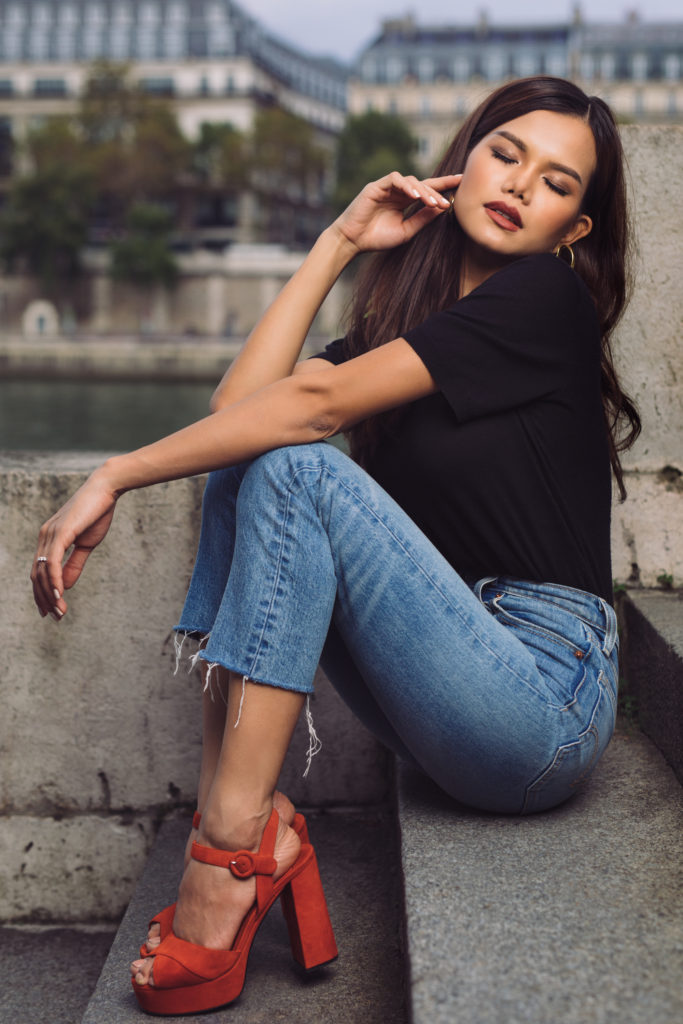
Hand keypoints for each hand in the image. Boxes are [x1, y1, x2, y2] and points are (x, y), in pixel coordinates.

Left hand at [31, 468, 118, 619]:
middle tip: (55, 618)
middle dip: (44, 599)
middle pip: (36, 575)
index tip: (51, 611)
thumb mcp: (86, 544)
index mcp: (49, 539)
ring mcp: (50, 535)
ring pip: (42, 572)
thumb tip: (65, 585)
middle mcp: (44, 537)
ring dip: (50, 595)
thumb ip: (74, 564)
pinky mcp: (60, 533)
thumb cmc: (97, 512)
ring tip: (59, 612)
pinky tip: (59, 595)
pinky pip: (52, 562)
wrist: (106, 489)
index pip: (39, 571)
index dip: (43, 593)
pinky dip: (54, 581)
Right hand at [331, 172, 461, 253]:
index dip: (444, 184)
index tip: (462, 182)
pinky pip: (395, 179)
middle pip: (422, 184)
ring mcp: (387, 187)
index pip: (427, 189)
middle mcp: (397, 192)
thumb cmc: (377, 238)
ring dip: (423, 191)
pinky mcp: (376, 186)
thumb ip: (422, 219)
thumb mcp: (406, 231)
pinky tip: (415, 195)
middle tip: (447, 202)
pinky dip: (406, 185)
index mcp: (404, 201)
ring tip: (433, 202)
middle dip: (436, 191)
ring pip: (410, 180)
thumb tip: (442, 208)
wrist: (353, 242)